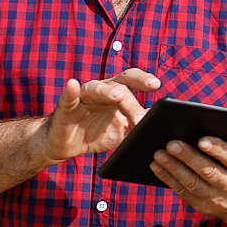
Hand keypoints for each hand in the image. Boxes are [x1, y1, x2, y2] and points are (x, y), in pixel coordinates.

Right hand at [38, 68, 159, 161]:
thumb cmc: (96, 134)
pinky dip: (70, 91)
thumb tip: (161, 126)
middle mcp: (101, 91)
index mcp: (116, 94)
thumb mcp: (122, 133)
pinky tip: (72, 84)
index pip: (132, 81)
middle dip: (135, 85)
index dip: (144, 80)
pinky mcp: (66, 108)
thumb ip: (138, 127)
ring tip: (117, 96)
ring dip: (107, 92)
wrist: (67, 145)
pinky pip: (68, 97)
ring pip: (96, 88)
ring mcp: (83, 98)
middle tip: (150, 88)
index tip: (157, 85)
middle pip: (120, 83)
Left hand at [150, 135, 226, 223]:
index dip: (218, 150)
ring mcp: (219, 201)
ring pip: (193, 184)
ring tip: (159, 153)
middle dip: (189, 157)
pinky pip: (184, 192)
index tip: (201, 139)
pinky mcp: (204, 208)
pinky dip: (168, 179)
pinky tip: (157, 166)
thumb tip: (212, 122)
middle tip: (171, 143)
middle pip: (209, 172)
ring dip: (174, 168)